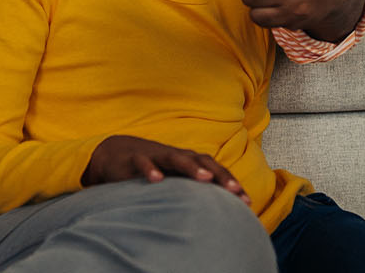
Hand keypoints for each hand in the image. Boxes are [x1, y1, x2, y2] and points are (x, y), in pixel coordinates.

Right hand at [83, 135, 249, 204]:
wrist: (117, 153)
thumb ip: (193, 191)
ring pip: (177, 158)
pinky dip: (151, 170)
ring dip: (192, 168)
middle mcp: (177, 156)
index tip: (247, 201)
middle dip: (220, 175)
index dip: (231, 183)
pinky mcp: (135, 158)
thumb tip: (218, 211)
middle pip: (203, 161)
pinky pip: (144, 163)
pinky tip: (156, 180)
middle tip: (234, 189)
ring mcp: (157, 155)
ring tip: (205, 179)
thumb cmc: (154, 168)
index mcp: (189, 161)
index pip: (215, 170)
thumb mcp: (175, 179)